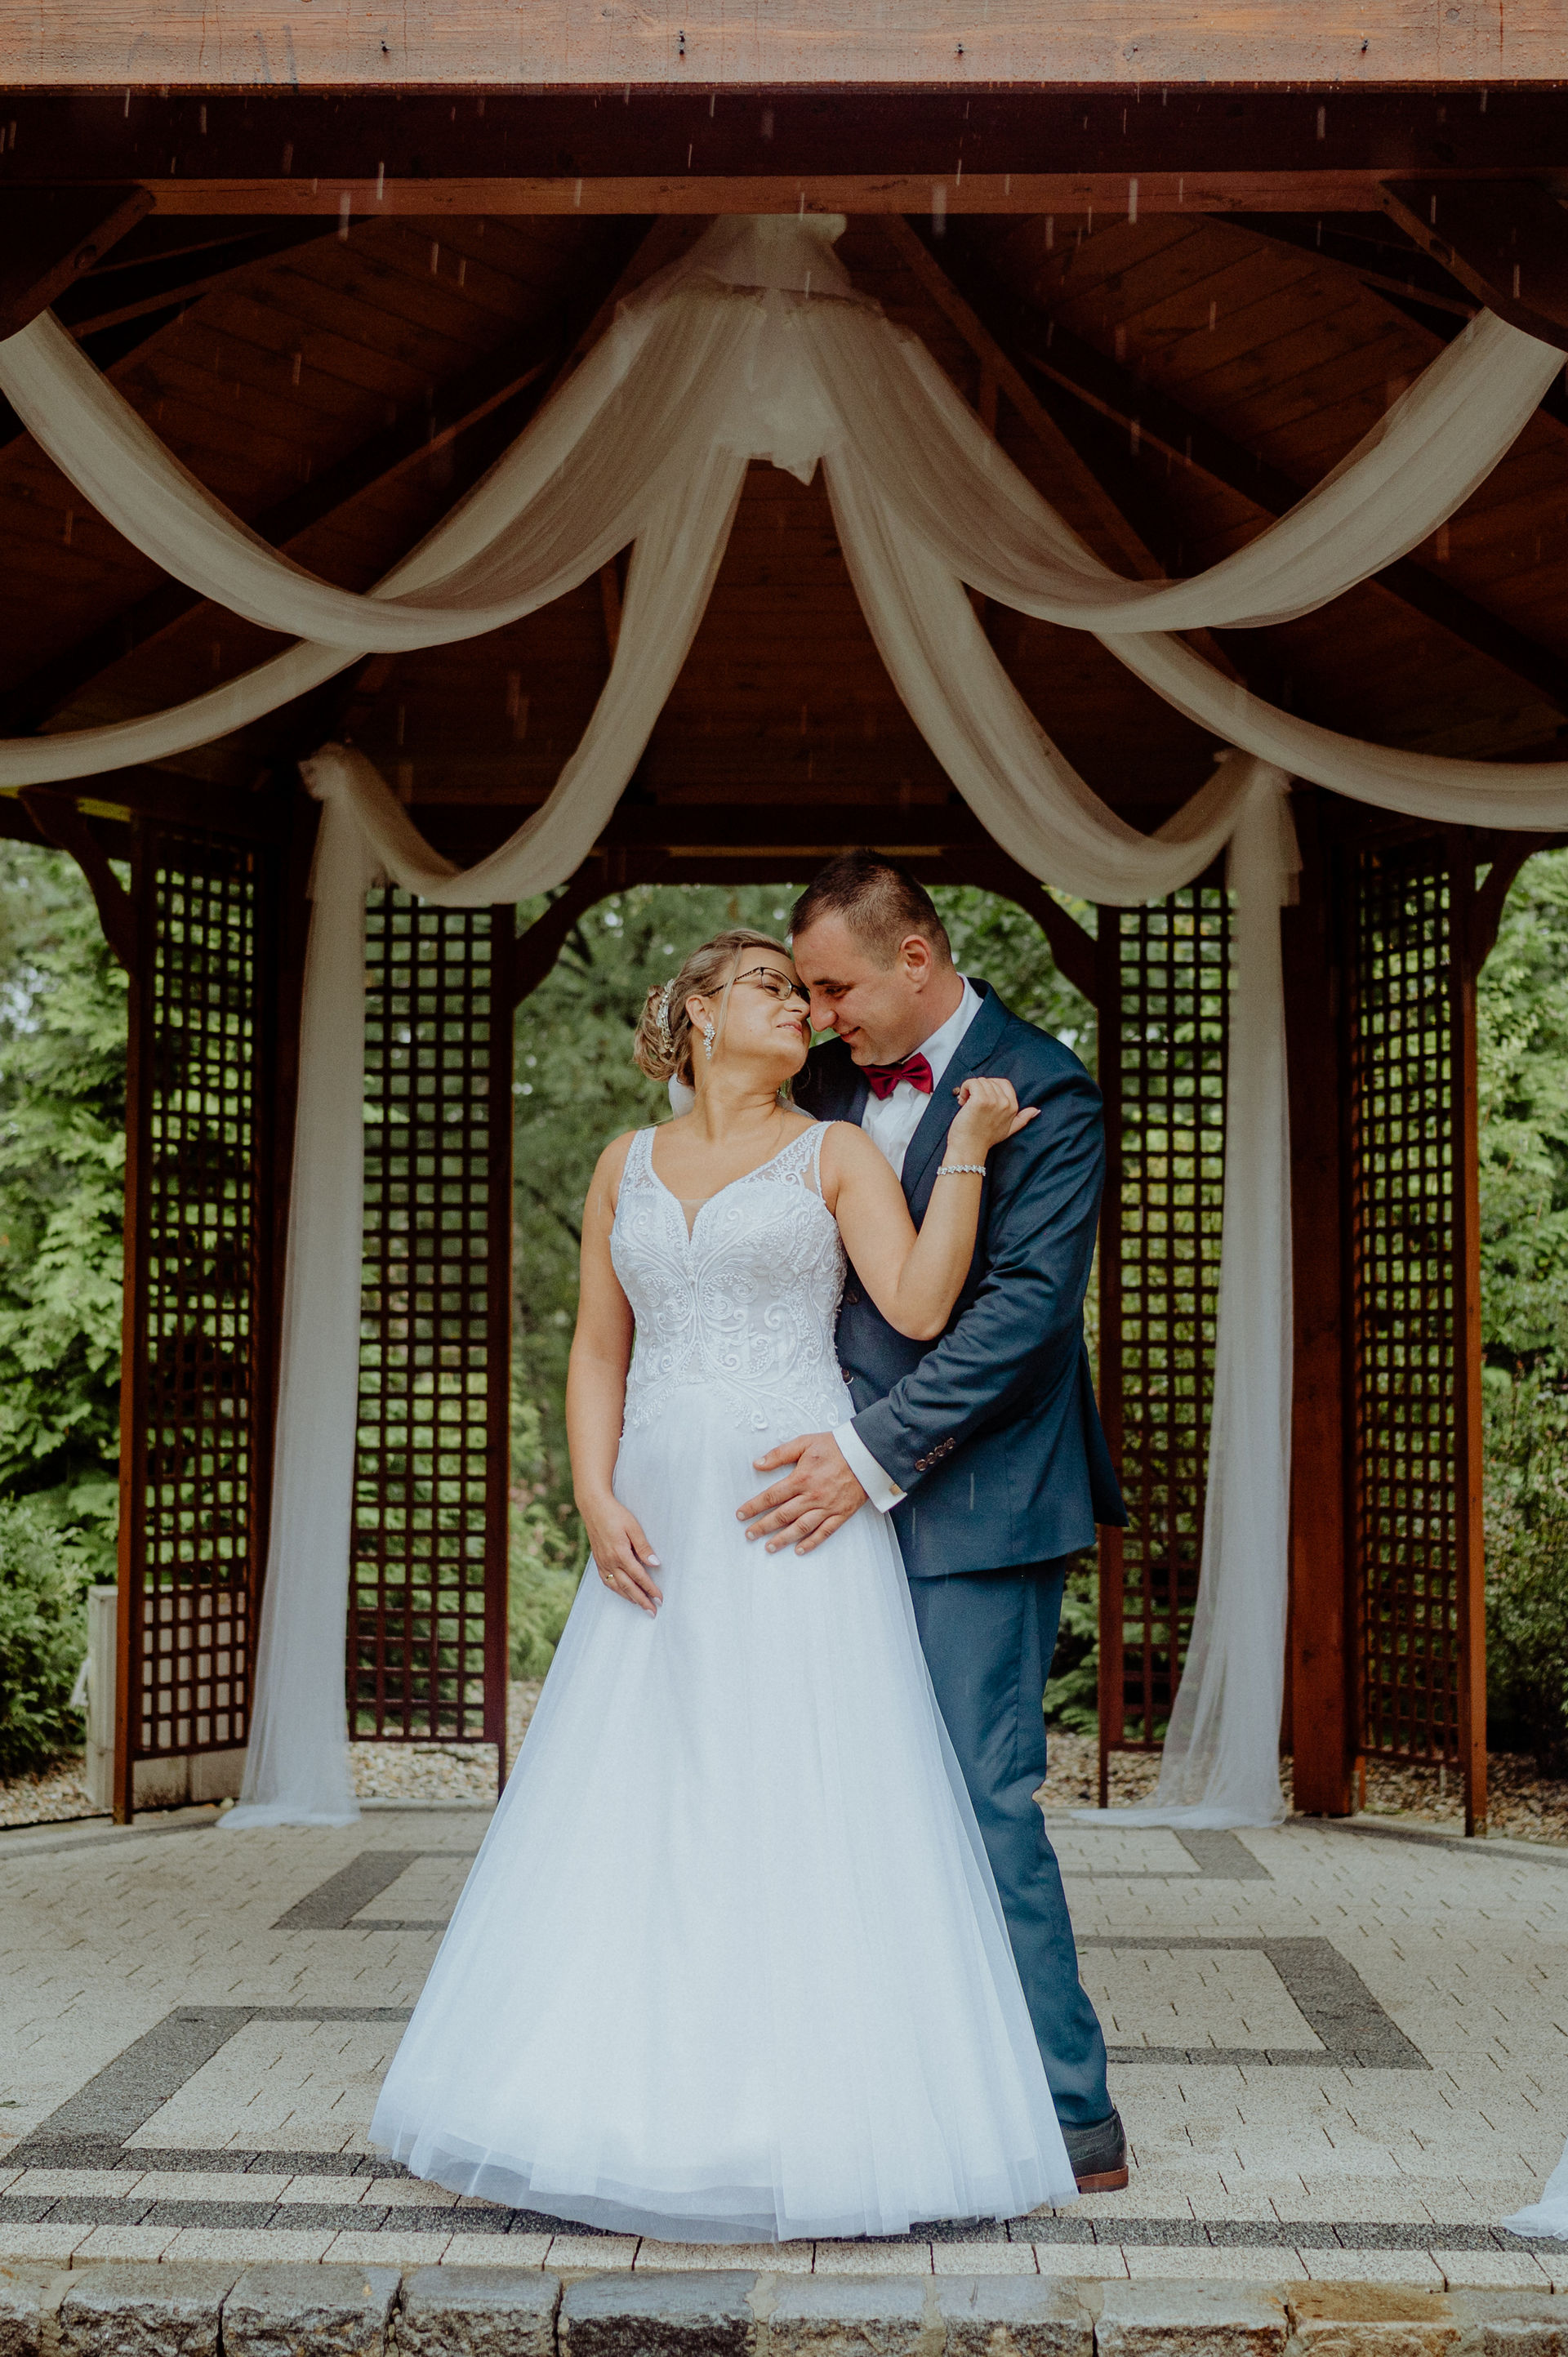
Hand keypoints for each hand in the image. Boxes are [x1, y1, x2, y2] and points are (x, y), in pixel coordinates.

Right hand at [580, 1492, 662, 1613]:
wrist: (593, 1507)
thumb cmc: (615, 1514)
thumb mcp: (633, 1527)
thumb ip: (643, 1547)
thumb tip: (655, 1563)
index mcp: (620, 1553)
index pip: (639, 1576)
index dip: (650, 1588)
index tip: (659, 1598)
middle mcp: (610, 1561)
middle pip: (628, 1586)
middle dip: (641, 1600)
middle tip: (652, 1611)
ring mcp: (602, 1562)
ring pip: (616, 1586)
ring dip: (629, 1598)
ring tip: (640, 1605)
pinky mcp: (598, 1561)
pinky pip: (607, 1581)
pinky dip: (616, 1590)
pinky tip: (622, 1593)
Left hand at [738, 1432, 867, 1555]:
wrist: (867, 1453)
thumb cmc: (836, 1446)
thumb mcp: (805, 1442)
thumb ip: (780, 1454)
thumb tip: (758, 1464)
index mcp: (801, 1478)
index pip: (772, 1496)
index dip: (755, 1506)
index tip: (741, 1514)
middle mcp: (813, 1496)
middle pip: (783, 1515)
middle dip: (763, 1526)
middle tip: (749, 1535)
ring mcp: (828, 1507)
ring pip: (801, 1527)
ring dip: (783, 1539)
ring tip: (769, 1547)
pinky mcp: (841, 1513)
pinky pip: (825, 1532)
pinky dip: (811, 1543)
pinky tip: (799, 1550)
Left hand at [945, 1075, 1038, 1162]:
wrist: (969, 1148)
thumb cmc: (985, 1139)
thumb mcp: (1009, 1130)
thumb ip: (1022, 1119)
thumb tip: (1036, 1111)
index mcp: (1013, 1107)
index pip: (1003, 1083)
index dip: (990, 1086)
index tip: (981, 1097)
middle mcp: (1005, 1103)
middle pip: (989, 1081)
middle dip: (978, 1089)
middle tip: (970, 1103)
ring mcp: (993, 1101)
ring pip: (979, 1081)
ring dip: (969, 1090)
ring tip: (966, 1103)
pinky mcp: (980, 1100)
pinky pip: (972, 1083)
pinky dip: (964, 1088)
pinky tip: (962, 1101)